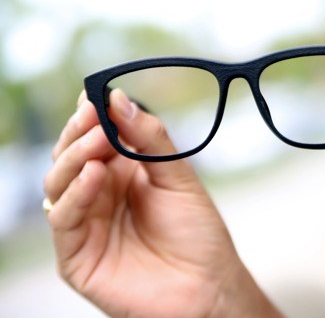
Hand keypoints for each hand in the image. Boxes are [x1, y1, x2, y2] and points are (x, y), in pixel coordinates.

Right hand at [44, 90, 278, 316]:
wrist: (209, 285)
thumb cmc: (197, 233)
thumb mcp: (177, 176)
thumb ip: (149, 139)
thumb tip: (118, 99)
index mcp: (121, 174)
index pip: (92, 139)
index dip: (90, 118)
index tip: (95, 97)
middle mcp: (98, 196)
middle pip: (70, 158)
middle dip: (79, 135)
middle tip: (94, 118)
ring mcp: (86, 224)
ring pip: (58, 184)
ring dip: (74, 159)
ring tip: (97, 144)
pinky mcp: (77, 255)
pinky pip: (63, 219)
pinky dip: (75, 194)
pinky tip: (94, 176)